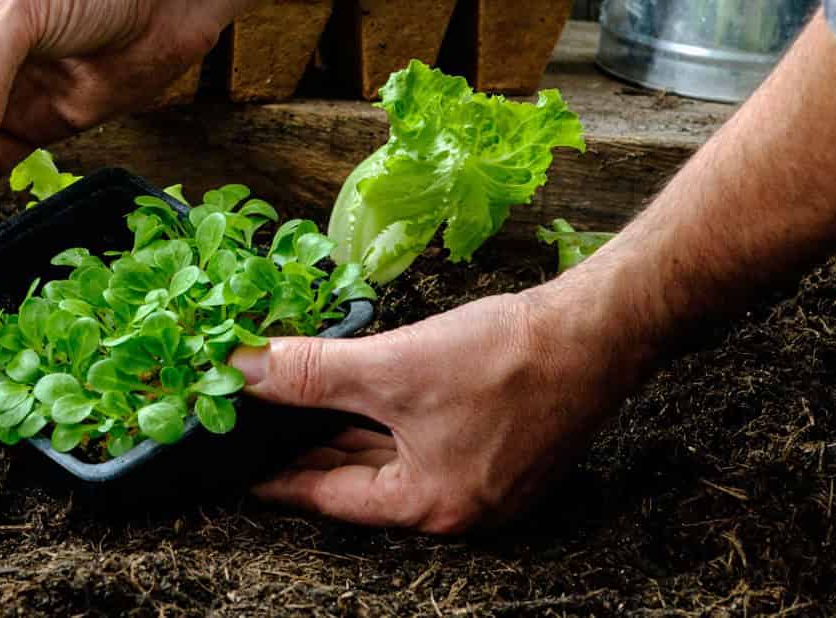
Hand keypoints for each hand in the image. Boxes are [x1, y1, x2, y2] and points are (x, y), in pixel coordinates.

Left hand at [231, 272, 652, 532]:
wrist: (598, 330)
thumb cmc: (505, 359)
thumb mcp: (391, 367)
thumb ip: (310, 374)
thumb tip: (241, 370)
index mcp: (430, 506)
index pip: (330, 498)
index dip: (278, 478)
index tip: (236, 468)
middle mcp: (458, 506)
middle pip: (361, 483)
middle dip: (308, 454)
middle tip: (254, 434)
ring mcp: (485, 480)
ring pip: (392, 459)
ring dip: (344, 434)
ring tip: (292, 413)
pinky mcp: (501, 446)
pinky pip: (422, 441)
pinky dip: (384, 422)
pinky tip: (357, 394)